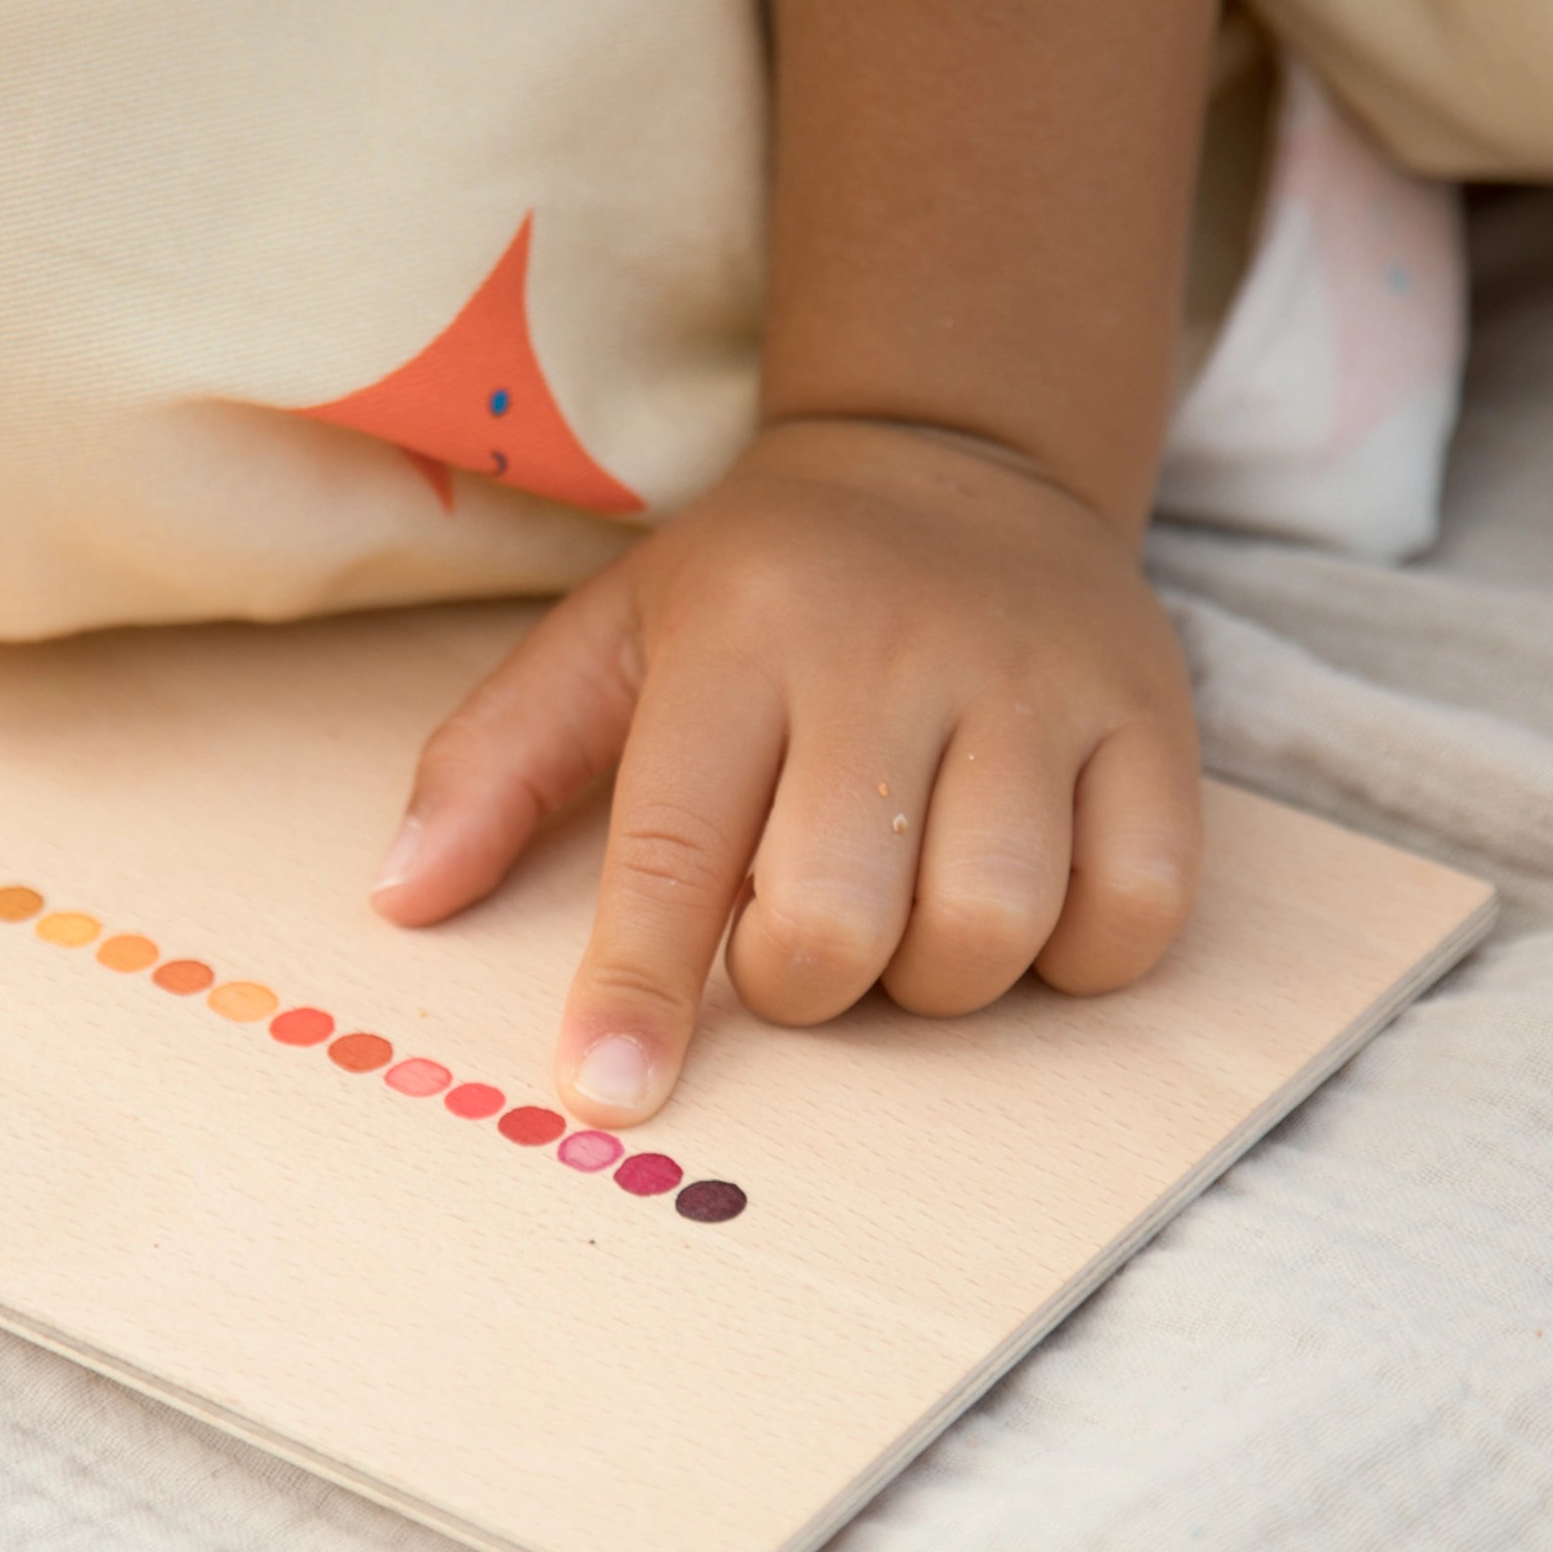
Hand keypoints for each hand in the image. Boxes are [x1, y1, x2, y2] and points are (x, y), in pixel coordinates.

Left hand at [369, 417, 1201, 1126]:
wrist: (958, 458)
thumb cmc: (761, 585)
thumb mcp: (610, 635)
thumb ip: (497, 761)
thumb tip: (400, 898)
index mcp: (737, 641)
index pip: (674, 848)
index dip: (640, 989)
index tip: (611, 1093)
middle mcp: (890, 656)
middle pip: (839, 920)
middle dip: (804, 982)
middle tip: (800, 932)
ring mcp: (1036, 685)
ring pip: (991, 929)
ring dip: (935, 977)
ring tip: (909, 910)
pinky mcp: (1152, 719)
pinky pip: (1135, 913)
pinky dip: (1075, 954)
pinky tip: (1025, 900)